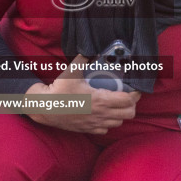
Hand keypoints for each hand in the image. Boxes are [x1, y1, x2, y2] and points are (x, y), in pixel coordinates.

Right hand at [24, 56, 138, 133]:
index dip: (135, 95)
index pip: (128, 100)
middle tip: (127, 97)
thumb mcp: (72, 72)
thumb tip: (90, 51)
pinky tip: (103, 115)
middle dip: (131, 105)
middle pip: (129, 114)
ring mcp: (95, 123)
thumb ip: (83, 59)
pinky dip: (108, 123)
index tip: (135, 90)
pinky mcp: (88, 129)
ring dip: (121, 114)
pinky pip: (105, 129)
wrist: (45, 108)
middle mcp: (101, 114)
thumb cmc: (59, 91)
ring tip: (116, 105)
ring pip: (119, 123)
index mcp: (101, 99)